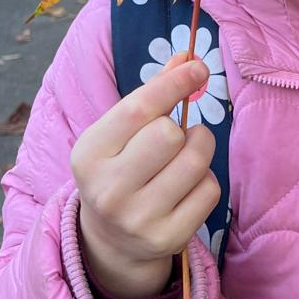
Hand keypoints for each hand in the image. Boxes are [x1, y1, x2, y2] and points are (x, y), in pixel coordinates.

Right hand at [71, 54, 220, 298]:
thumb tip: (186, 58)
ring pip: (195, 161)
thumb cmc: (120, 169)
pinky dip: (206, 181)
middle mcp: (108, 190)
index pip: (138, 108)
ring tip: (185, 156)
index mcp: (89, 155)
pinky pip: (209, 190)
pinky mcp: (167, 238)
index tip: (199, 67)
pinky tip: (186, 187)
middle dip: (183, 127)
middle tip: (177, 135)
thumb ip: (152, 94)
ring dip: (200, 149)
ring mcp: (137, 219)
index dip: (174, 83)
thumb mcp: (120, 133)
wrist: (111, 240)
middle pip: (169, 134)